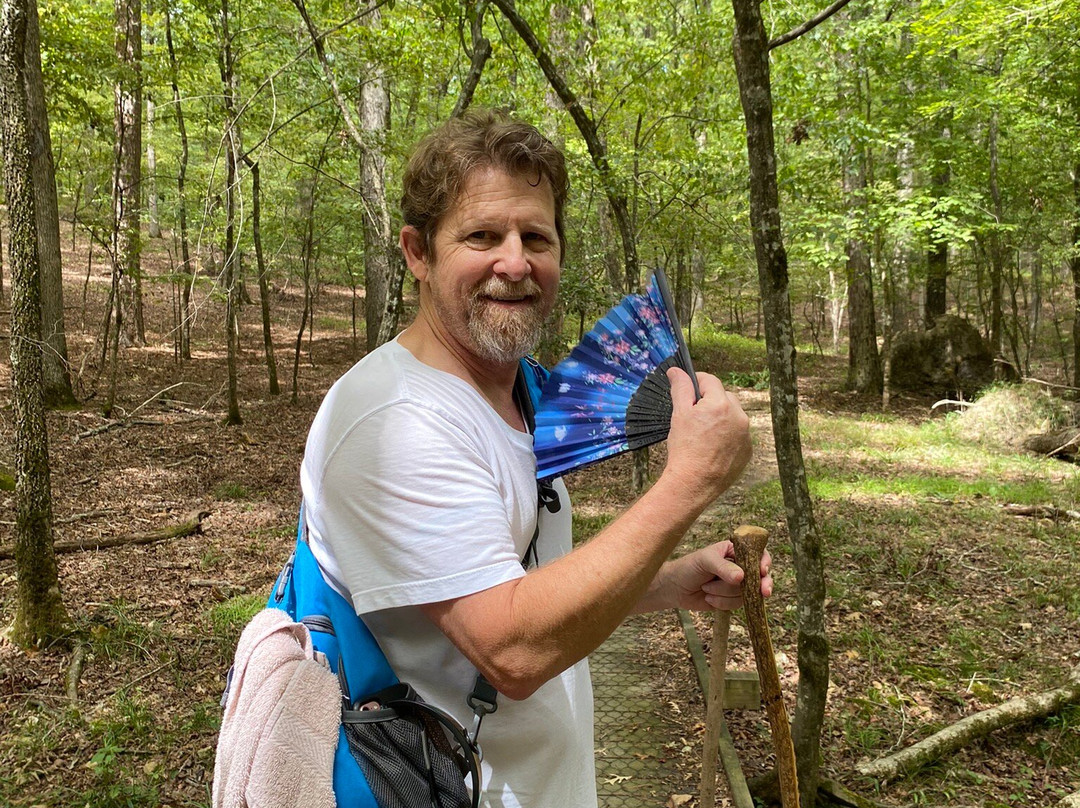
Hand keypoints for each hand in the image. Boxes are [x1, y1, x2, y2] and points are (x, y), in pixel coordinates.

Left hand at [658, 540, 772, 611]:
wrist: (674, 589)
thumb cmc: (688, 567)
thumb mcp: (705, 561)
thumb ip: (723, 567)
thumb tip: (741, 577)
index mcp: (735, 551)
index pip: (758, 554)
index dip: (764, 562)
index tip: (762, 571)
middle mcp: (739, 567)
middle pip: (759, 577)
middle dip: (759, 585)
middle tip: (763, 593)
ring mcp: (737, 585)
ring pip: (746, 593)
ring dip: (725, 593)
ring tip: (706, 587)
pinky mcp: (732, 600)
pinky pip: (737, 604)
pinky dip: (722, 603)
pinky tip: (709, 598)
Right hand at [664, 368, 751, 505]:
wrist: (694, 483)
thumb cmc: (684, 449)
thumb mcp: (679, 414)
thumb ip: (680, 388)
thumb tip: (676, 371)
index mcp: (721, 404)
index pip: (710, 381)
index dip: (696, 382)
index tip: (687, 388)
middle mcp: (739, 416)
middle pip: (723, 397)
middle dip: (709, 402)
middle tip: (693, 416)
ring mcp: (746, 435)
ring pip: (732, 416)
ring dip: (720, 418)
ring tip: (703, 434)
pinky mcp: (747, 451)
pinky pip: (738, 434)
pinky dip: (727, 436)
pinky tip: (712, 446)